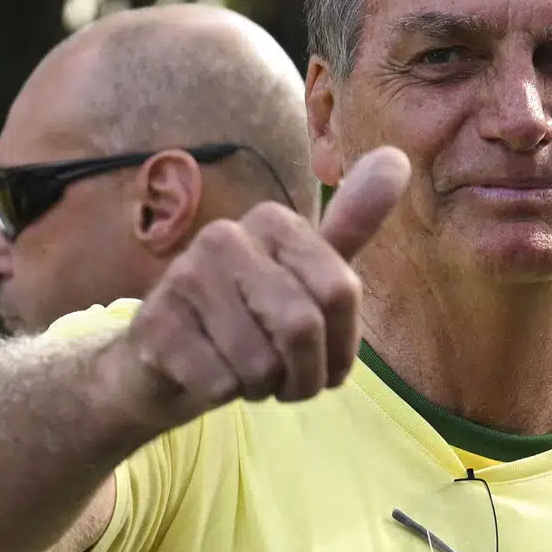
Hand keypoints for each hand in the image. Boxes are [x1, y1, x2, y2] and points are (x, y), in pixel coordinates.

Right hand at [110, 146, 410, 428]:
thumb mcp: (310, 273)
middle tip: (288, 382)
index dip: (342, 347)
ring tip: (247, 375)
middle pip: (301, 329)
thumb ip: (352, 224)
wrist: (169, 359)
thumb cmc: (253, 316)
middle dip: (304, 376)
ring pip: (260, 364)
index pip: (340, 293)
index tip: (327, 360)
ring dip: (264, 389)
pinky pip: (220, 384)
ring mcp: (184, 277)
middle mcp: (225, 236)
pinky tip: (210, 375)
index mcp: (272, 221)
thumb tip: (396, 156)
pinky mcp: (155, 325)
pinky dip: (225, 396)